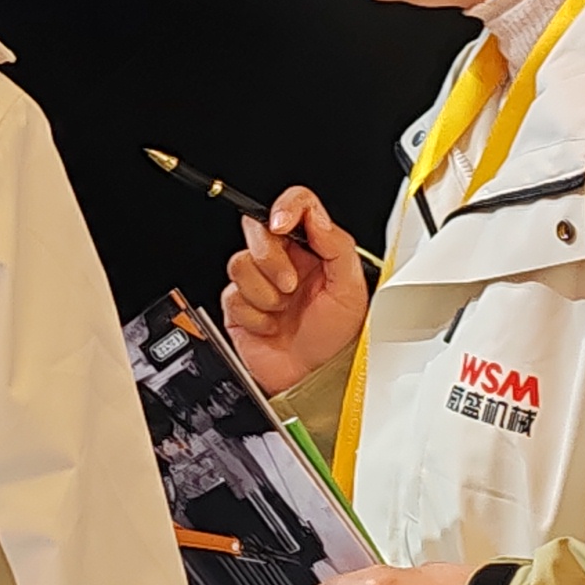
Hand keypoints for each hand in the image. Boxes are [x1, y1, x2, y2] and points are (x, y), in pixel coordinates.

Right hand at [222, 187, 365, 398]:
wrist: (315, 378)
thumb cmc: (338, 340)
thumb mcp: (352, 289)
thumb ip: (336, 245)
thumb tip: (314, 216)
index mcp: (313, 249)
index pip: (296, 206)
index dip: (286, 207)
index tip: (283, 224)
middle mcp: (284, 261)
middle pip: (257, 229)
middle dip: (271, 258)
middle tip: (290, 285)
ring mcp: (259, 283)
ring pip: (240, 263)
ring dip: (265, 293)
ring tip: (283, 310)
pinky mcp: (238, 306)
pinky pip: (232, 296)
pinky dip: (254, 315)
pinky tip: (270, 325)